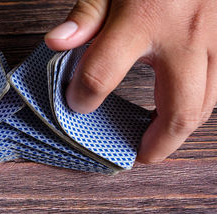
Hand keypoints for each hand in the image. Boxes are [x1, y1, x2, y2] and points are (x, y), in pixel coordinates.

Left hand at [45, 0, 216, 162]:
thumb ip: (85, 14)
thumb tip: (56, 43)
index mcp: (144, 17)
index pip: (101, 75)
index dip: (82, 97)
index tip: (77, 103)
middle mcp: (186, 35)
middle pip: (179, 112)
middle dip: (158, 144)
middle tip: (138, 154)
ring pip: (208, 104)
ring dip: (181, 128)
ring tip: (157, 138)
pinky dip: (199, 103)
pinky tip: (181, 106)